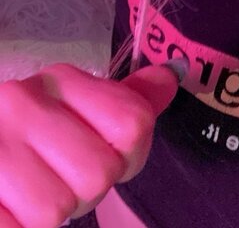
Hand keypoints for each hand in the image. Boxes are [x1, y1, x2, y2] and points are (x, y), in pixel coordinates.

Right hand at [0, 62, 180, 227]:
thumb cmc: (19, 134)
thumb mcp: (68, 106)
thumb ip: (123, 100)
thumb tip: (172, 76)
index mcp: (54, 80)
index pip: (132, 123)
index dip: (131, 154)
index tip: (105, 154)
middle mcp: (21, 104)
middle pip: (100, 173)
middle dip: (84, 190)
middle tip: (55, 179)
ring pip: (57, 211)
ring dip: (46, 214)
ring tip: (26, 194)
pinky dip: (18, 225)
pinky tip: (9, 207)